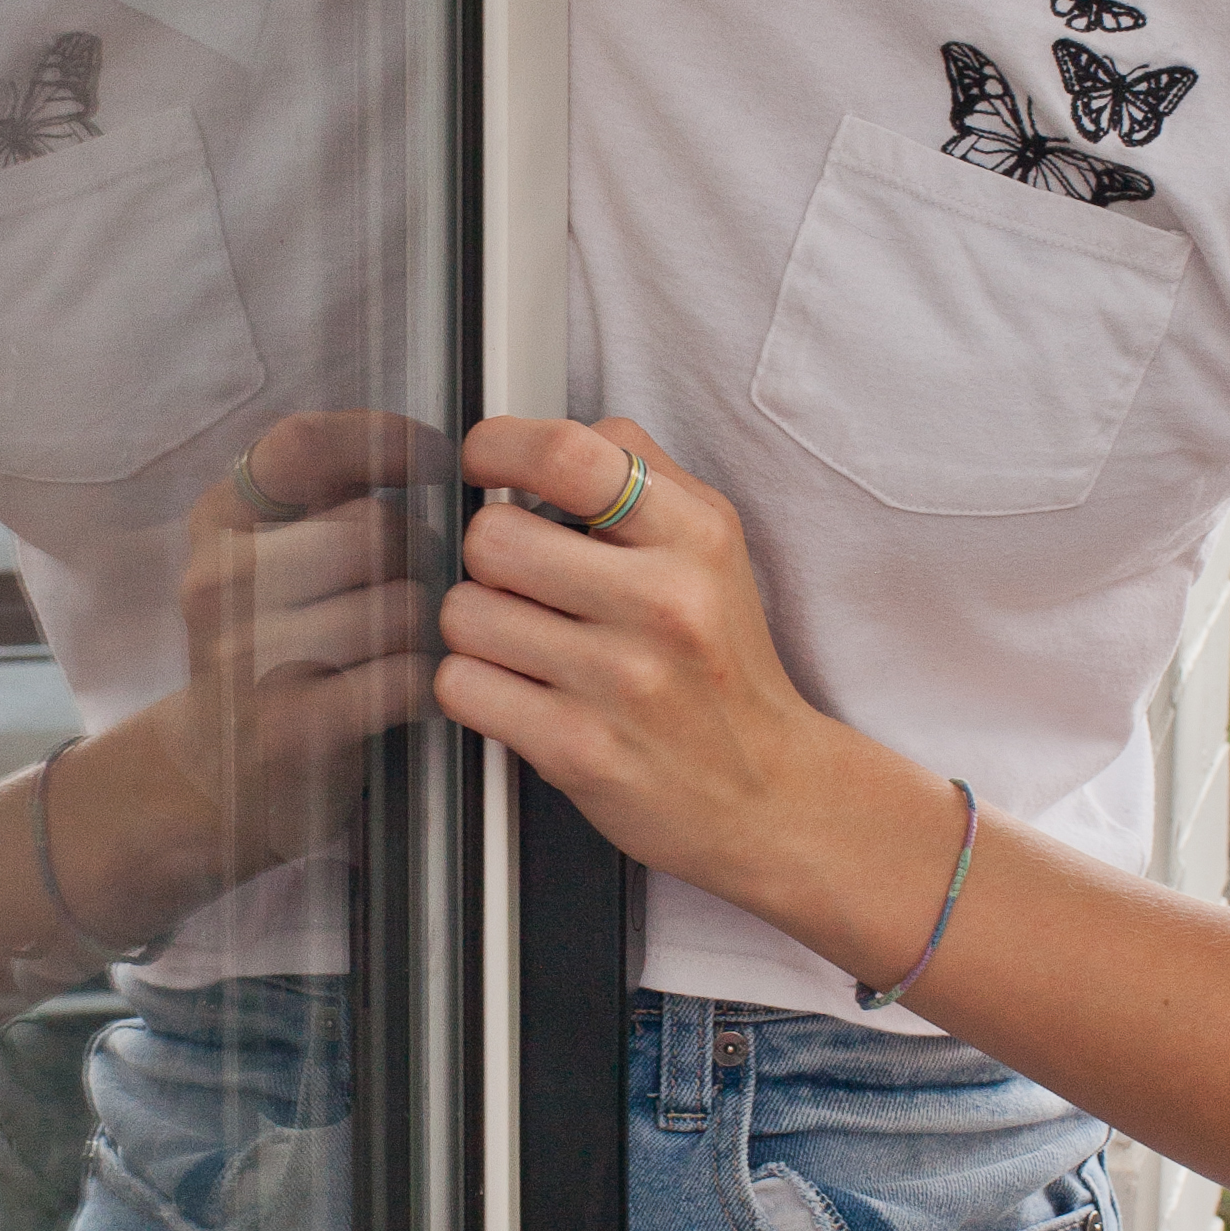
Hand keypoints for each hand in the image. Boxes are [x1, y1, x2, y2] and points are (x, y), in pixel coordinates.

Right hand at [151, 412, 449, 876]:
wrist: (214, 771)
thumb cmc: (274, 646)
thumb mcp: (275, 553)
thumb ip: (332, 494)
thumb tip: (440, 446)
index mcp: (218, 520)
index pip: (303, 443)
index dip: (386, 440)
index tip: (439, 458)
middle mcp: (218, 581)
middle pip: (373, 528)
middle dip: (424, 551)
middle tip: (427, 580)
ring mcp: (246, 657)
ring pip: (402, 603)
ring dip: (431, 623)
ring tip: (417, 640)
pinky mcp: (287, 728)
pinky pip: (404, 677)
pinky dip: (428, 680)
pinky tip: (416, 686)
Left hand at [435, 416, 839, 902]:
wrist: (768, 793)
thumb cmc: (718, 662)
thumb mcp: (710, 547)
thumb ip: (636, 476)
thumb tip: (535, 438)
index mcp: (696, 533)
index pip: (568, 452)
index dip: (500, 446)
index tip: (484, 463)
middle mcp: (664, 601)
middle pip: (492, 536)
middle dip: (490, 559)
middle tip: (523, 585)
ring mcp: (621, 679)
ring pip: (464, 612)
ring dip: (477, 628)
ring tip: (526, 645)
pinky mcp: (579, 749)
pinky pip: (461, 685)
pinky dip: (474, 687)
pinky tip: (518, 693)